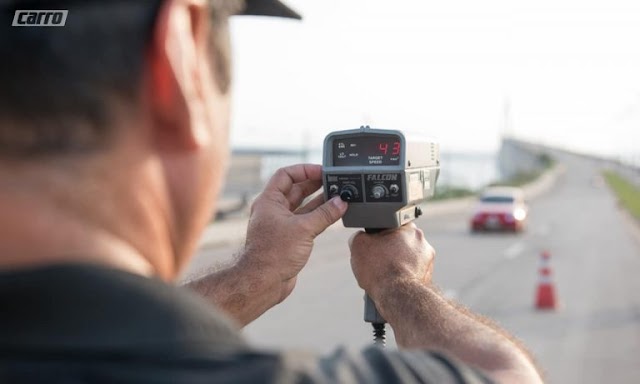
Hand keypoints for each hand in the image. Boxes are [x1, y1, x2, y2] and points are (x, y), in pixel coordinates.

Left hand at [239, 164, 346, 303]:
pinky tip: (334, 214)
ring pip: (303, 206)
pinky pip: (307, 222)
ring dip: (320, 201)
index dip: (304, 170)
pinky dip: (320, 217)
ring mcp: (282, 225)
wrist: (264, 282)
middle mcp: (274, 210)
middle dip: (315, 185)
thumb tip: (341, 202)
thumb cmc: (273, 254)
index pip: (286, 175)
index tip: (321, 170)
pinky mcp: (290, 238)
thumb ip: (324, 214)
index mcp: (269, 201)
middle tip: (333, 181)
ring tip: (338, 195)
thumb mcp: (304, 229)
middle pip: (296, 189)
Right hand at [349, 223, 434, 299]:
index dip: (380, 235)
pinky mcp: (428, 276)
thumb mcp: (358, 245)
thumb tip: (361, 238)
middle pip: (400, 243)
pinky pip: (412, 272)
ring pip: (407, 258)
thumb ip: (359, 235)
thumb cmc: (379, 269)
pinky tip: (393, 282)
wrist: (396, 296)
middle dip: (389, 250)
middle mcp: (422, 241)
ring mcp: (428, 259)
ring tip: (385, 274)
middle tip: (378, 261)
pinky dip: (404, 276)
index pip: (391, 226)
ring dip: (398, 264)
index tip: (374, 245)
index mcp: (408, 227)